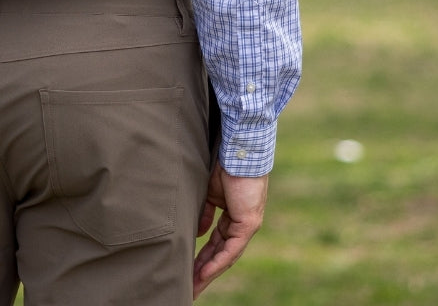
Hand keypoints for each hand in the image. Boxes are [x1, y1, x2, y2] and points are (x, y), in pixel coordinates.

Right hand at [193, 166, 267, 298]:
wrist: (238, 150)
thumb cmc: (223, 163)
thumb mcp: (209, 192)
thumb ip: (204, 213)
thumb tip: (198, 232)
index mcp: (231, 215)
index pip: (215, 242)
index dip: (202, 257)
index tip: (188, 271)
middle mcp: (240, 223)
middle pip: (219, 253)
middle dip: (203, 272)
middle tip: (189, 288)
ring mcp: (246, 225)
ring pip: (225, 256)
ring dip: (208, 272)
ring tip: (193, 287)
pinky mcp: (248, 223)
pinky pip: (231, 248)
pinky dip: (217, 261)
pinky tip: (204, 273)